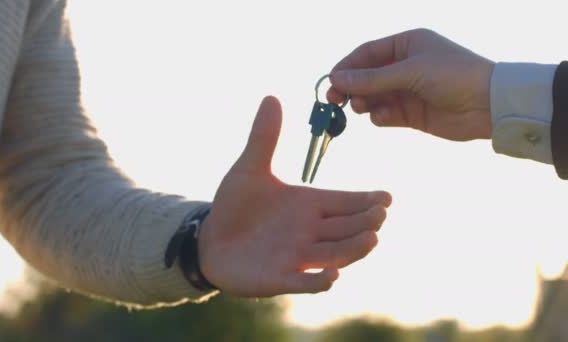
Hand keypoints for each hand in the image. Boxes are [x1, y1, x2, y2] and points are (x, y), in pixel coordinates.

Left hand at [198, 96, 391, 296]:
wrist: (209, 240)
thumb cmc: (235, 205)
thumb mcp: (250, 169)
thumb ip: (264, 138)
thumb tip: (271, 96)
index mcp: (308, 204)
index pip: (345, 201)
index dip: (366, 200)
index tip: (387, 196)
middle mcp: (309, 231)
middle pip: (347, 228)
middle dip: (366, 222)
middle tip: (380, 214)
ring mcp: (297, 257)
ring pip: (334, 254)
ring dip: (353, 249)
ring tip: (371, 240)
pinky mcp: (279, 278)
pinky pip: (303, 283)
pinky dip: (317, 282)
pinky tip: (330, 277)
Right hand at [328, 28, 494, 140]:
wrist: (489, 105)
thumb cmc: (452, 76)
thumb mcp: (409, 71)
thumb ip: (371, 78)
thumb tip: (335, 78)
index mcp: (406, 45)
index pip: (367, 54)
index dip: (347, 67)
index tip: (330, 81)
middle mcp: (405, 66)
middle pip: (367, 77)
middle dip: (351, 88)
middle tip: (334, 100)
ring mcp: (408, 91)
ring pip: (374, 97)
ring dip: (364, 103)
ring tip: (361, 108)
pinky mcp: (412, 115)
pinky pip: (386, 115)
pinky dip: (380, 117)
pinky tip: (383, 117)